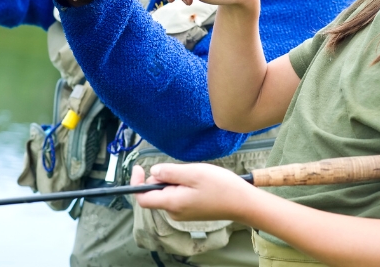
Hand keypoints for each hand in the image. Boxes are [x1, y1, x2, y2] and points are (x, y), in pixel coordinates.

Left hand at [130, 163, 257, 222]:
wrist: (242, 203)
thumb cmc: (220, 186)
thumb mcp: (193, 173)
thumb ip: (170, 173)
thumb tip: (152, 172)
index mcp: (172, 203)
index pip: (143, 198)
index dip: (137, 183)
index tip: (139, 166)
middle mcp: (174, 212)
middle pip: (157, 193)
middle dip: (164, 177)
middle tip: (185, 169)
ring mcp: (183, 213)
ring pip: (169, 193)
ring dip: (176, 180)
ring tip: (196, 175)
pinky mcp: (192, 211)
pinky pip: (179, 196)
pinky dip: (184, 186)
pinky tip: (200, 182)